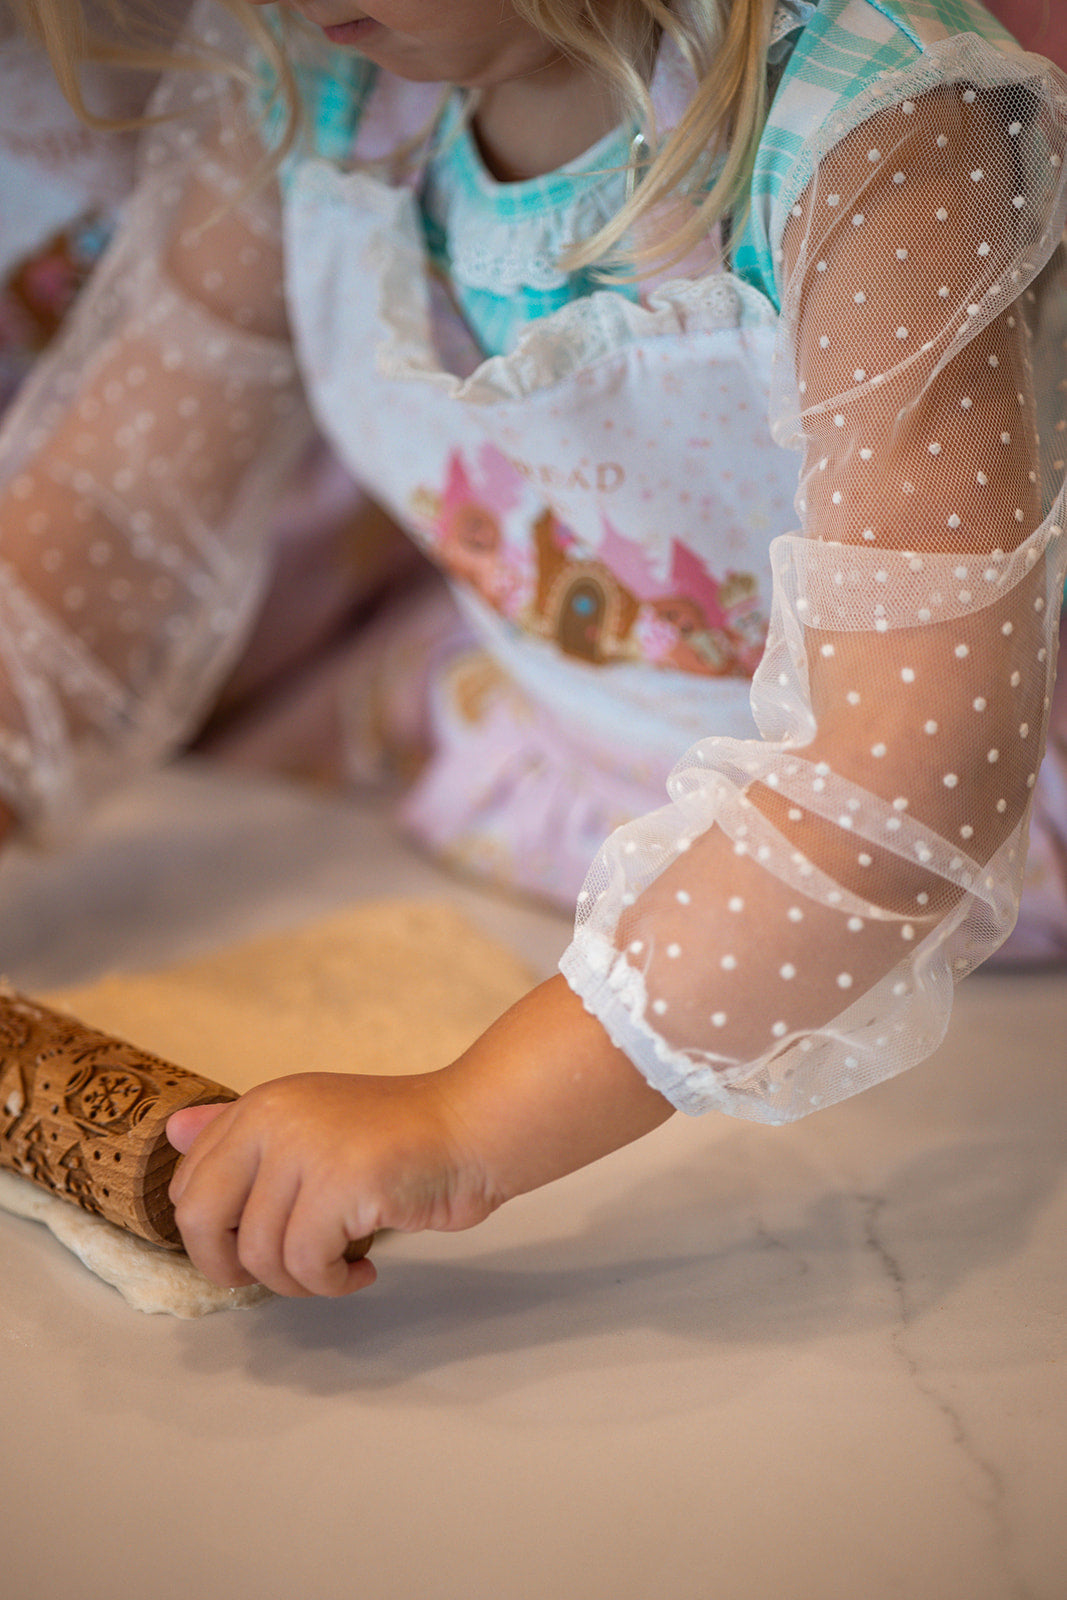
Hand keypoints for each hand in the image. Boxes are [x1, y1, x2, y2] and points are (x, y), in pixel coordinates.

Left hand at [167, 1071, 496, 1297]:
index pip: (188, 1183)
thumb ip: (244, 1133)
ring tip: (338, 1269)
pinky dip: (334, 1282)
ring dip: (299, 1283)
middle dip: (230, 1267)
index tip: (253, 1247)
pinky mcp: (343, 1184)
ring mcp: (308, 1149)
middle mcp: (274, 1118)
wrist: (475, 1127)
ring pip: (259, 1254)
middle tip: (278, 1277)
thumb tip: (173, 1133)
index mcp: (261, 1104)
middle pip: (199, 1220)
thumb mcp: (313, 1122)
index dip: (212, 1234)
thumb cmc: (400, 1137)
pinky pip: (309, 1264)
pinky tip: (365, 1266)